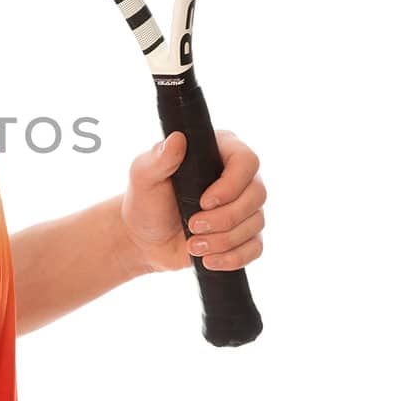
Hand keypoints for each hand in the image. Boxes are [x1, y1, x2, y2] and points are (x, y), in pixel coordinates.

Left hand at [119, 128, 266, 274]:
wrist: (143, 239)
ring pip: (256, 223)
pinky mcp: (244, 235)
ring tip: (193, 245)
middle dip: (225, 218)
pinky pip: (255, 248)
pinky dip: (233, 258)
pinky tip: (209, 260)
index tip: (204, 202)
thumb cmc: (145, 201)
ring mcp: (244, 207)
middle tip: (193, 226)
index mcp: (219, 152)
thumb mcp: (143, 176)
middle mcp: (238, 177)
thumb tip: (178, 139)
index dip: (231, 185)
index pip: (246, 161)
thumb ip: (159, 158)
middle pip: (257, 194)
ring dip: (223, 240)